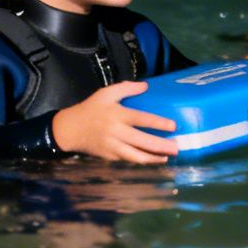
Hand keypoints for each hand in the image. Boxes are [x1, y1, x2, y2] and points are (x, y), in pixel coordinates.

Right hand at [51, 80, 180, 162]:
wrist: (70, 130)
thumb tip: (146, 86)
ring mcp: (113, 147)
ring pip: (136, 156)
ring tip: (167, 156)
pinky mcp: (110, 157)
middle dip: (161, 145)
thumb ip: (126, 88)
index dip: (158, 123)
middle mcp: (116, 132)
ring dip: (153, 158)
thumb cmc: (90, 109)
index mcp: (117, 115)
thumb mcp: (106, 93)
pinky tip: (153, 160)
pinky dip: (142, 161)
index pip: (141, 119)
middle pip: (142, 141)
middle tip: (177, 147)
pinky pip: (129, 160)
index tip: (173, 126)